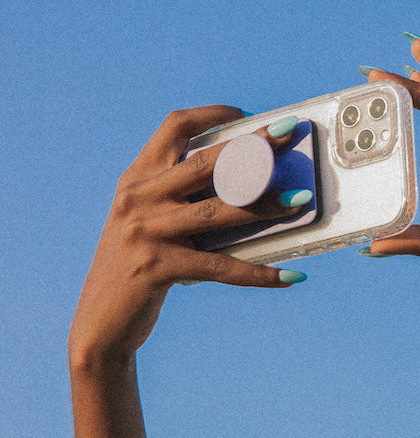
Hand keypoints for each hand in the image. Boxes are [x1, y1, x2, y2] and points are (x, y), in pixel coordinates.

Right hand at [69, 107, 307, 365]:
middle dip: (252, 148)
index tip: (249, 114)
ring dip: (267, 205)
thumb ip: (187, 201)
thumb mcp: (152, 223)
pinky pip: (222, 267)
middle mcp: (138, 198)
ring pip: (220, 212)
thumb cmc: (141, 266)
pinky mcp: (157, 268)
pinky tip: (290, 277)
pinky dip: (259, 273)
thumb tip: (258, 188)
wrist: (100, 323)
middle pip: (206, 163)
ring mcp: (146, 232)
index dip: (213, 114)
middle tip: (288, 135)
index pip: (174, 128)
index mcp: (137, 179)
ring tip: (302, 199)